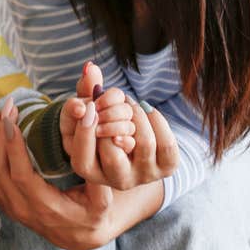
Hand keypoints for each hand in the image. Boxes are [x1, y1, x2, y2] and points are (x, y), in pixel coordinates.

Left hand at [0, 97, 118, 249]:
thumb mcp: (104, 198)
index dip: (12, 147)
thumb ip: (97, 169)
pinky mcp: (4, 201)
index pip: (21, 176)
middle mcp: (22, 209)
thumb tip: (90, 131)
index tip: (10, 119)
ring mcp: (9, 206)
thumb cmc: (94, 212)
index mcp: (46, 208)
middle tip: (7, 106)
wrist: (80, 236)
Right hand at [65, 63, 179, 190]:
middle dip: (114, 120)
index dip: (85, 133)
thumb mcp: (90, 110)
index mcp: (91, 172)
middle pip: (112, 154)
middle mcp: (117, 181)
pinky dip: (157, 120)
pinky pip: (166, 144)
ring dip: (136, 114)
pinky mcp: (166, 168)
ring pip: (143, 143)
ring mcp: (144, 176)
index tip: (90, 106)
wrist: (137, 144)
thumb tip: (91, 68)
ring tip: (131, 104)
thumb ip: (86, 90)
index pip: (83, 160)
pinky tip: (147, 110)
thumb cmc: (105, 124)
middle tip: (115, 103)